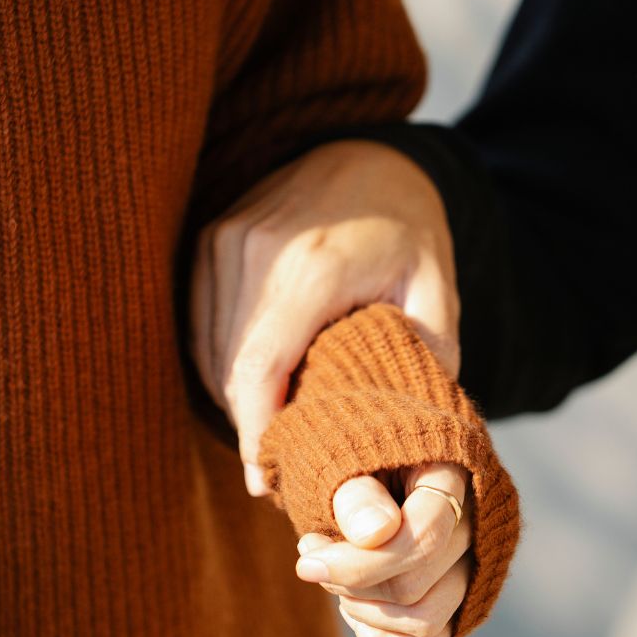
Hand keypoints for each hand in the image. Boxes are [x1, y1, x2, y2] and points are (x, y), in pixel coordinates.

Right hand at [190, 139, 457, 495]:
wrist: (367, 155)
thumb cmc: (406, 226)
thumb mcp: (436, 286)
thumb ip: (425, 352)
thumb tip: (399, 418)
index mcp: (311, 266)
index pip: (258, 370)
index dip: (255, 433)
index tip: (262, 481)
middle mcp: (253, 250)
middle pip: (228, 368)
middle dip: (247, 424)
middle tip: (275, 466)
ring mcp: (223, 241)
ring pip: (207, 350)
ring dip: (232, 397)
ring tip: (267, 431)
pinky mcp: (209, 241)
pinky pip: (200, 323)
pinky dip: (221, 363)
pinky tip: (252, 386)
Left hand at [295, 462, 469, 636]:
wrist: (357, 464)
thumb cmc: (349, 455)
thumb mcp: (343, 456)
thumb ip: (357, 492)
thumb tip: (376, 534)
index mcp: (454, 474)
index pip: (424, 537)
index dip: (359, 562)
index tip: (306, 559)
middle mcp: (475, 525)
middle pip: (414, 586)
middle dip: (348, 580)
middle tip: (310, 554)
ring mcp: (472, 567)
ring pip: (426, 623)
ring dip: (361, 610)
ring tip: (330, 575)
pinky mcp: (459, 602)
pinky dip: (379, 634)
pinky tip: (351, 600)